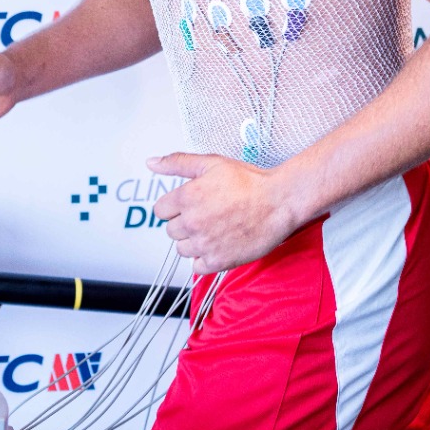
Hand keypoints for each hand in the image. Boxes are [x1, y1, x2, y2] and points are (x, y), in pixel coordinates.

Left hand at [149, 153, 298, 272]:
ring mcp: (204, 243)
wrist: (278, 202)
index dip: (174, 206)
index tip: (189, 205)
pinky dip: (204, 259)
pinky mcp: (218, 260)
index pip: (160, 211)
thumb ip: (177, 163)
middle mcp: (191, 222)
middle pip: (171, 231)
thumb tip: (151, 163)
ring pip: (182, 249)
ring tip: (213, 230)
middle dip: (184, 223)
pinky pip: (197, 267)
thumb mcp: (211, 163)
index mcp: (186, 197)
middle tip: (206, 216)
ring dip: (193, 242)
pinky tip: (217, 246)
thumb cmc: (249, 182)